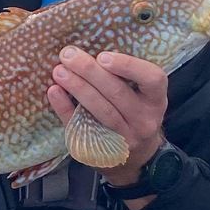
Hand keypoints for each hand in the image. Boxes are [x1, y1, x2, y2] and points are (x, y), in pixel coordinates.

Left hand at [46, 47, 168, 187]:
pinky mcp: (102, 150)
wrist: (136, 159)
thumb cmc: (134, 114)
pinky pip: (81, 128)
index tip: (103, 56)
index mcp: (156, 100)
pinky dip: (66, 109)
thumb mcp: (142, 97)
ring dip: (78, 88)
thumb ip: (125, 78)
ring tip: (59, 71)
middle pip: (117, 94)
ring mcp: (124, 138)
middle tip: (68, 55)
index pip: (152, 79)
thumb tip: (90, 49)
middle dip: (91, 72)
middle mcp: (144, 120)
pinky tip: (54, 93)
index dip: (129, 66)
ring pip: (100, 111)